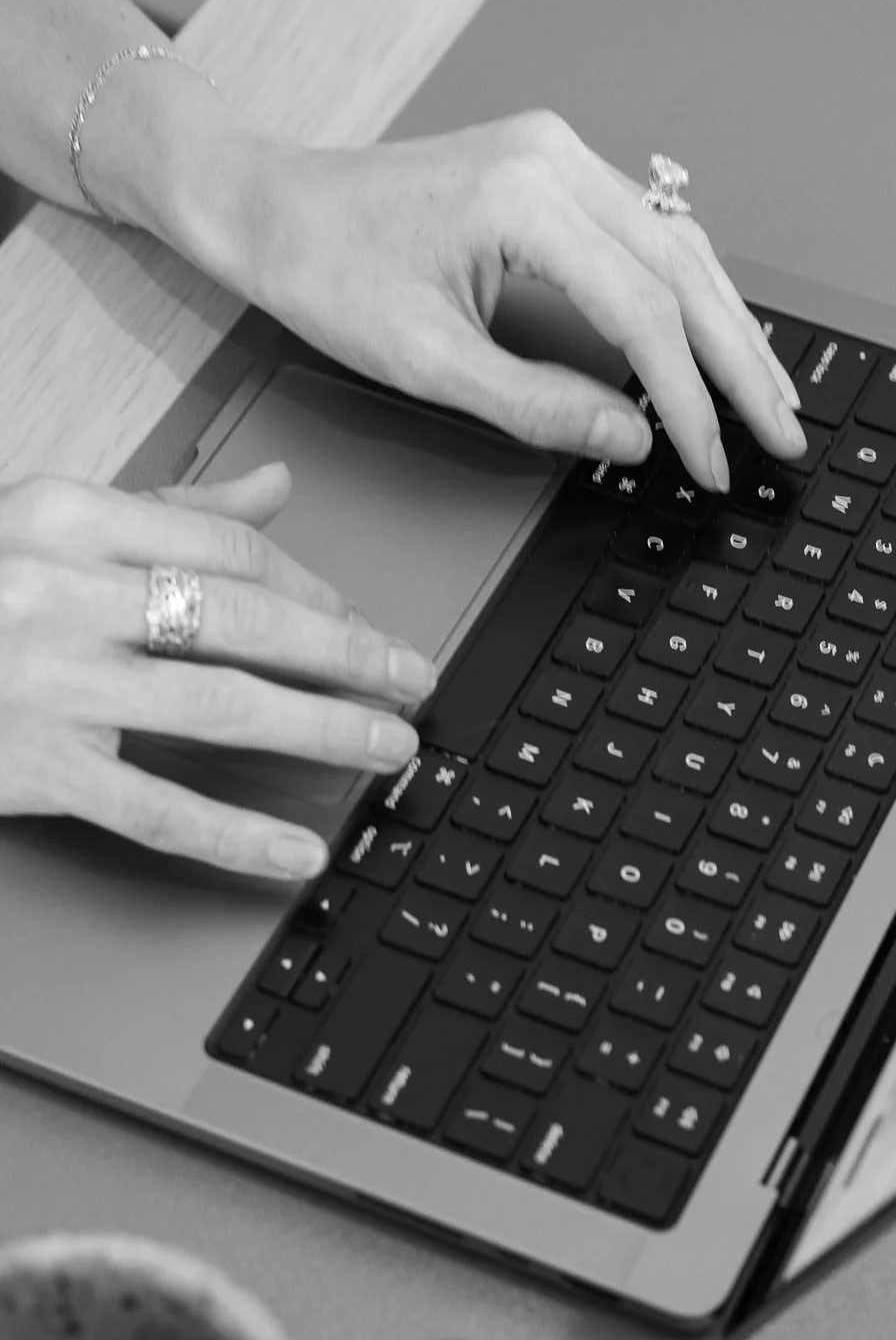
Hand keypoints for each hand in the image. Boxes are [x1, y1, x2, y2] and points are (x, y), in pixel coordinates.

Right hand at [0, 465, 432, 877]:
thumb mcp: (36, 529)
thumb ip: (161, 512)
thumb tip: (276, 489)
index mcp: (63, 516)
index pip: (229, 551)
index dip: (316, 592)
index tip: (362, 623)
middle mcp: (59, 591)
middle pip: (246, 620)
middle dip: (350, 654)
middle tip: (414, 680)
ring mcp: (47, 682)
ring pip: (222, 705)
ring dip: (325, 729)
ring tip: (390, 748)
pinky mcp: (33, 768)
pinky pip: (156, 808)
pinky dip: (237, 835)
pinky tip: (298, 851)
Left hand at [238, 112, 805, 491]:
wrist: (271, 207)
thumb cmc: (327, 269)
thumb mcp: (428, 363)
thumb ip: (537, 407)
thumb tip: (629, 440)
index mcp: (524, 199)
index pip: (643, 313)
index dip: (690, 401)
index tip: (712, 463)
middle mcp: (555, 162)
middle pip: (685, 272)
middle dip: (741, 365)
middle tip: (784, 436)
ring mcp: (559, 159)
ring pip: (681, 248)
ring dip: (730, 328)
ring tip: (771, 397)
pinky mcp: (554, 174)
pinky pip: (651, 236)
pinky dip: (692, 295)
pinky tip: (719, 340)